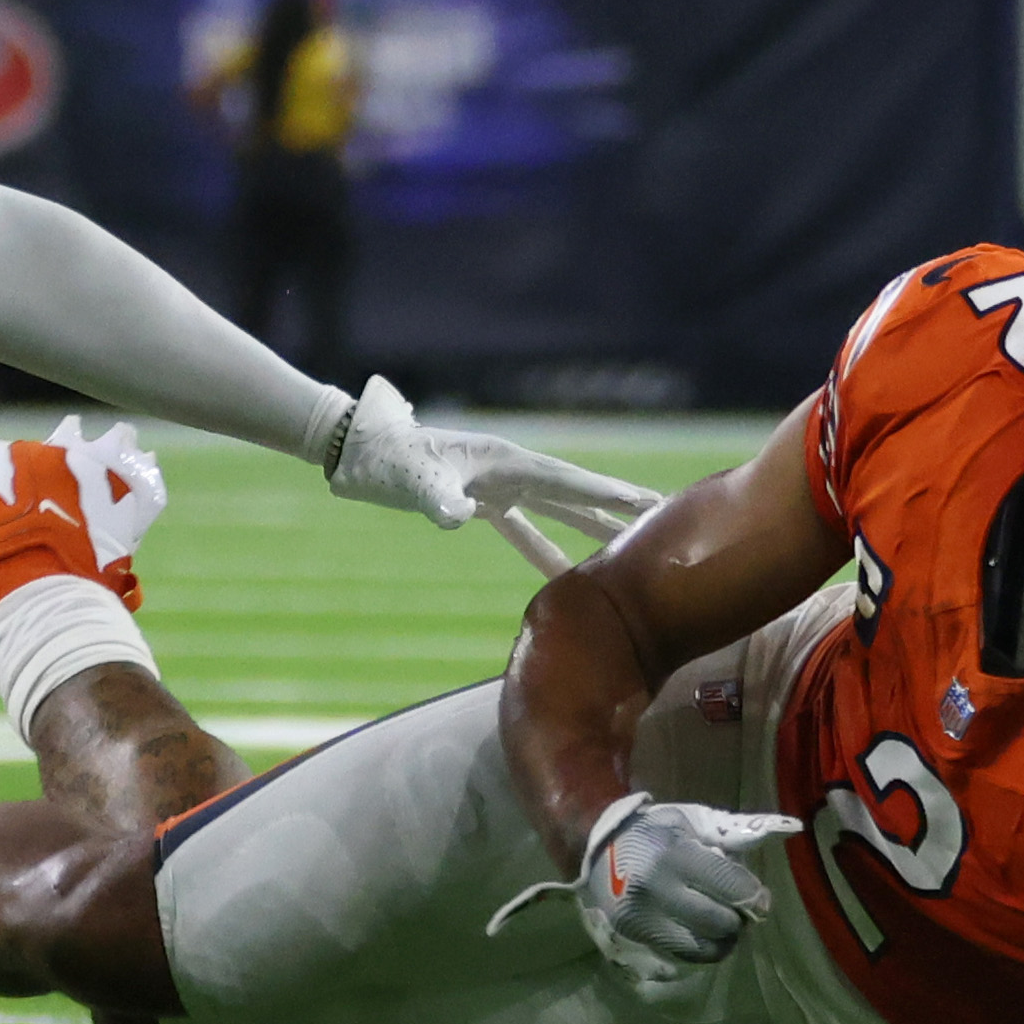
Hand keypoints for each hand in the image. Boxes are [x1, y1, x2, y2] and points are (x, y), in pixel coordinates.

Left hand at [325, 376, 664, 562]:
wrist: (359, 451)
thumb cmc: (386, 460)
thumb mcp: (412, 480)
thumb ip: (437, 498)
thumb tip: (455, 516)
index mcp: (506, 460)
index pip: (567, 482)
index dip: (607, 495)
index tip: (648, 504)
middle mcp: (511, 470)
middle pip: (575, 493)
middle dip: (617, 506)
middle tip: (664, 516)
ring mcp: (498, 486)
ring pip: (556, 512)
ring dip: (591, 528)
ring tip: (631, 543)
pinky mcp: (480, 502)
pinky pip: (522, 530)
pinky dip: (544, 549)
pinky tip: (565, 572)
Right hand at [574, 792, 794, 1007]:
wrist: (596, 845)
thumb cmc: (653, 832)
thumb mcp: (690, 823)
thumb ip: (730, 839)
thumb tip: (780, 843)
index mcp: (676, 855)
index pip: (730, 886)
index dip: (755, 897)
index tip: (762, 901)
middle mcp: (658, 890)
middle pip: (719, 922)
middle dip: (738, 919)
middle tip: (740, 911)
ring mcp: (643, 918)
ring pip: (701, 947)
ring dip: (722, 940)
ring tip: (724, 926)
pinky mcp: (634, 935)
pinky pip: (681, 954)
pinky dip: (700, 948)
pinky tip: (704, 934)